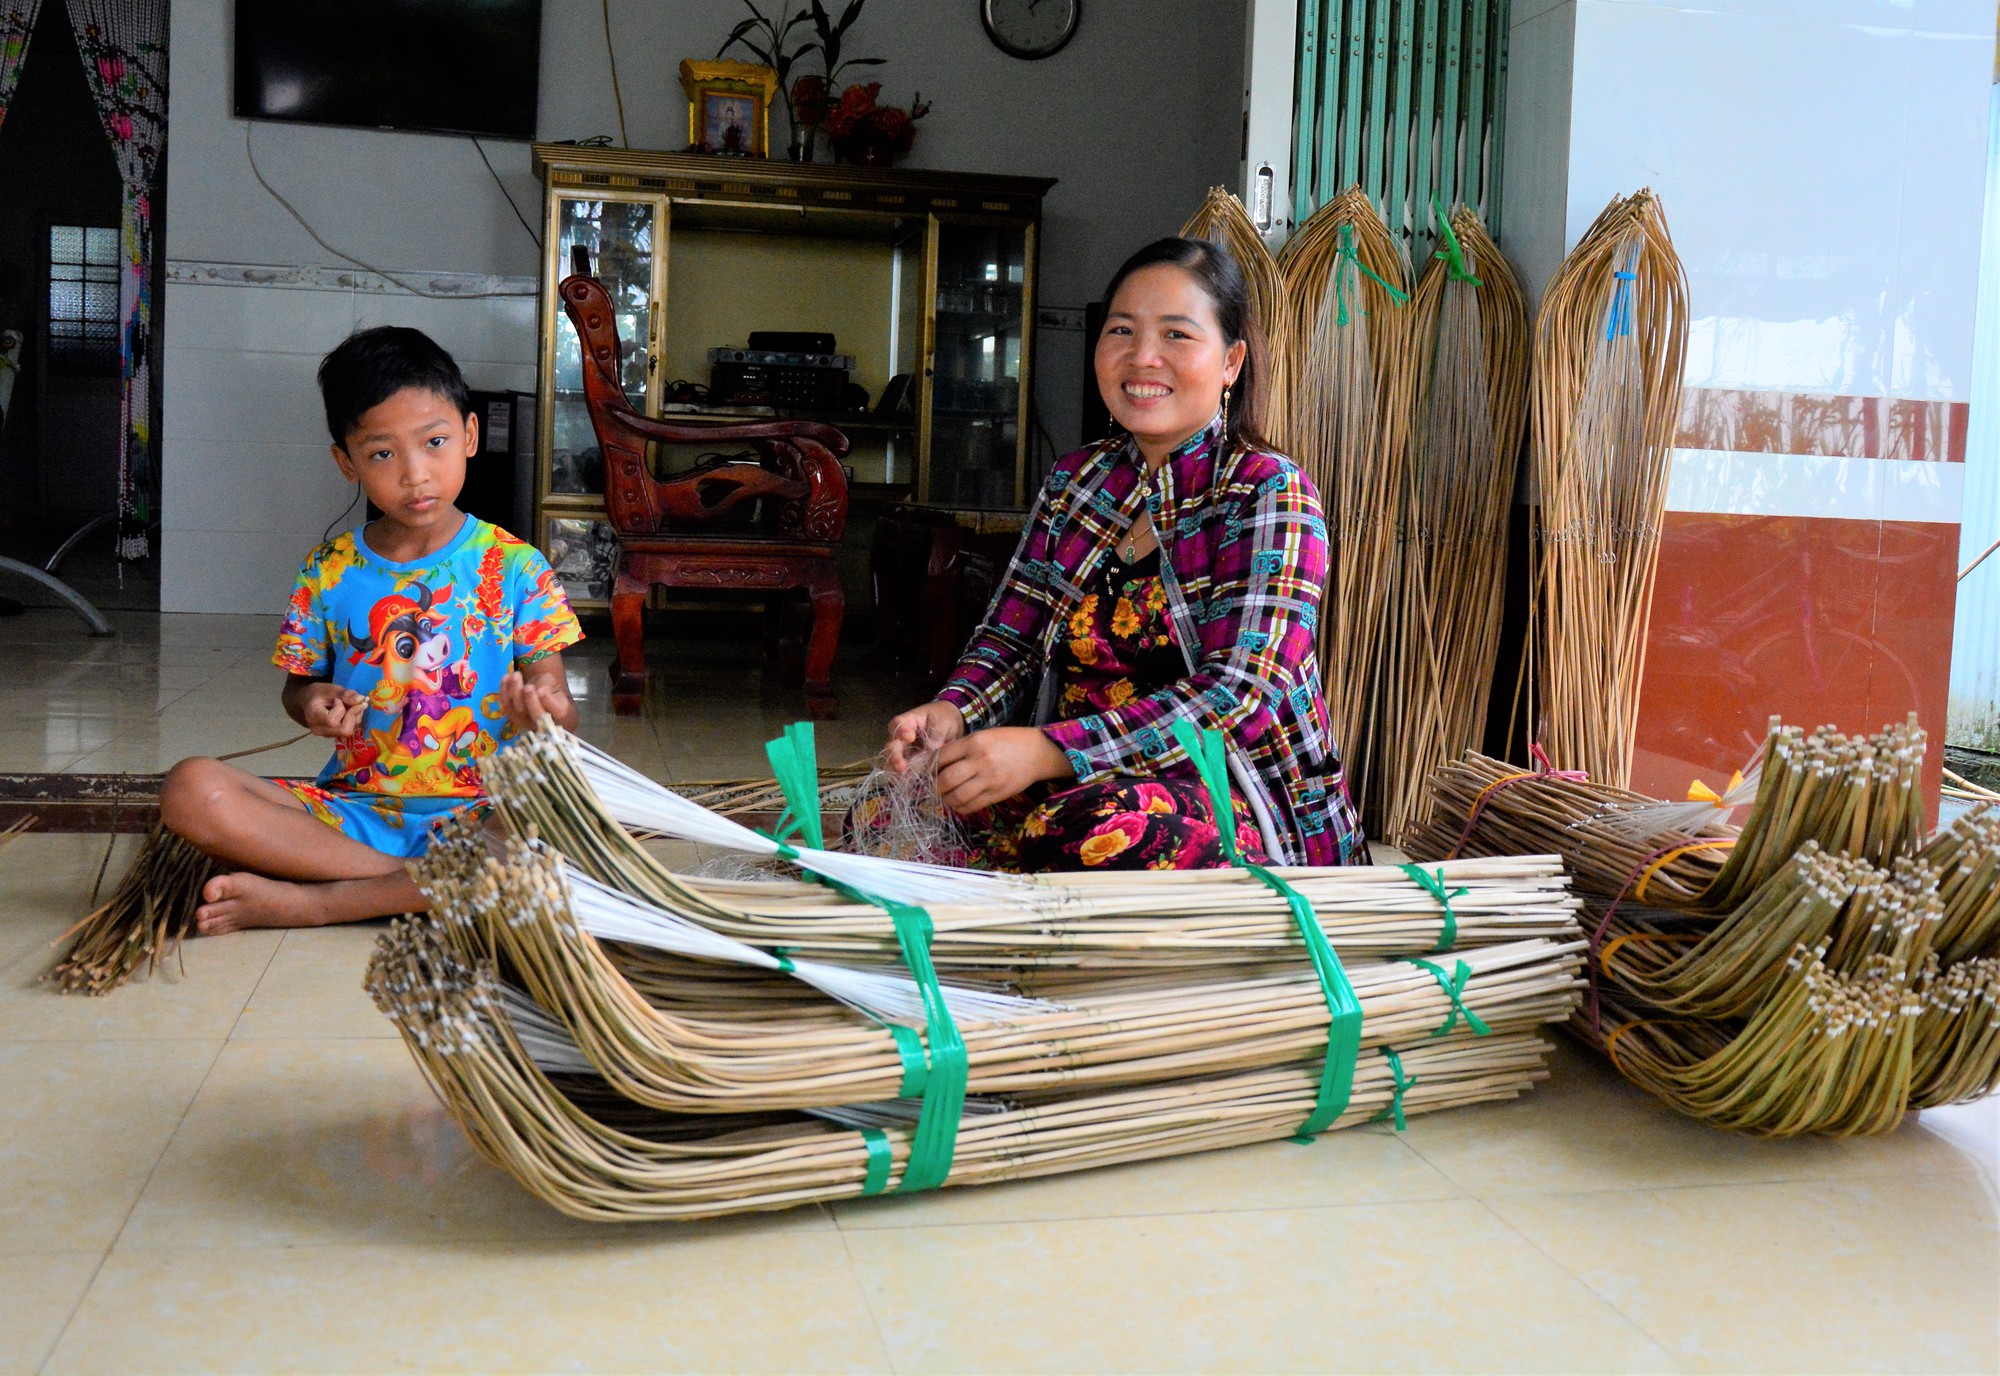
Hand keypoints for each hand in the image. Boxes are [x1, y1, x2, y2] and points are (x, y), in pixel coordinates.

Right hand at [300, 683, 365, 739]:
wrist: (309, 701)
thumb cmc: (318, 693)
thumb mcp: (330, 689)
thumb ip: (345, 694)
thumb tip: (361, 699)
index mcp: (313, 716)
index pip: (332, 720)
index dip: (341, 709)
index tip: (338, 700)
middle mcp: (319, 729)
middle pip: (344, 730)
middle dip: (353, 715)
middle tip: (353, 703)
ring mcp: (326, 734)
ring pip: (348, 730)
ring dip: (355, 717)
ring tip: (350, 705)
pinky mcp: (333, 735)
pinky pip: (349, 730)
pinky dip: (353, 720)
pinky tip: (349, 711)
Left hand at [499, 670, 565, 731]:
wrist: (540, 700)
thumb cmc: (550, 692)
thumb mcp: (554, 684)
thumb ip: (549, 685)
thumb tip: (539, 689)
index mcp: (561, 714)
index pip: (558, 711)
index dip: (549, 701)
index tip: (543, 689)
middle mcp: (544, 722)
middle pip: (536, 714)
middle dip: (530, 699)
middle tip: (528, 686)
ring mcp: (527, 722)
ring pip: (519, 710)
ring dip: (515, 691)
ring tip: (516, 675)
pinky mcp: (513, 717)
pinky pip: (507, 705)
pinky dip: (504, 691)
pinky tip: (506, 677)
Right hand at [883, 700, 964, 773]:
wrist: (949, 727)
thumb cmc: (943, 719)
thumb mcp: (943, 721)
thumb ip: (937, 732)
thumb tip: (931, 747)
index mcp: (908, 721)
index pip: (898, 724)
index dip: (900, 731)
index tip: (910, 737)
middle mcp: (901, 737)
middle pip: (891, 746)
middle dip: (894, 756)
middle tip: (901, 766)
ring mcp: (904, 752)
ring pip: (893, 761)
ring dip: (895, 770)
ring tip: (901, 778)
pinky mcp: (910, 763)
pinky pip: (903, 771)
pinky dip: (904, 778)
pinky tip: (907, 784)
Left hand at [934, 727, 1074, 814]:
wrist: (1036, 752)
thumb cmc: (1007, 741)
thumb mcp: (983, 736)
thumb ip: (961, 748)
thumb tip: (936, 763)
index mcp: (973, 743)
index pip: (941, 757)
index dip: (929, 767)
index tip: (927, 771)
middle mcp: (980, 761)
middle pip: (946, 780)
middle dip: (936, 786)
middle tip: (936, 786)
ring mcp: (989, 780)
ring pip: (957, 797)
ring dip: (947, 799)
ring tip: (947, 796)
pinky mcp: (996, 794)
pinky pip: (971, 806)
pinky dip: (961, 807)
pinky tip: (960, 802)